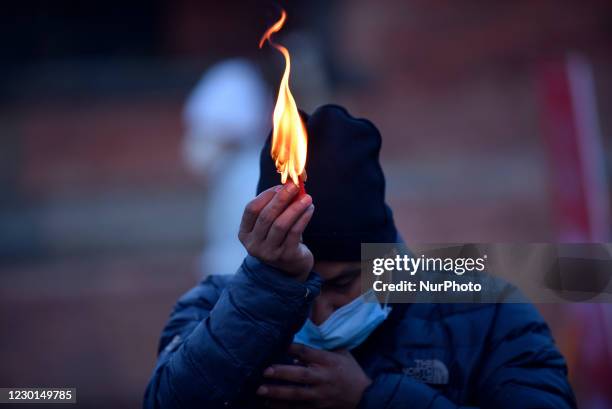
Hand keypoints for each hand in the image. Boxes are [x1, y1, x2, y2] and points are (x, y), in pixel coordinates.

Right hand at [239, 184, 314, 279]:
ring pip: (281, 224)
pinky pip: (295, 232)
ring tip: (307, 197)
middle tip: (294, 186)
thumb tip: (288, 187)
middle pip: (266, 216)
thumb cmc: (279, 239)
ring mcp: (269, 252)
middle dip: (281, 199)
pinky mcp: (286, 256)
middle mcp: (254, 244)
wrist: (290, 267)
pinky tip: (310, 209)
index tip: (280, 186)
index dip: (266, 195)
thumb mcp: (271, 225)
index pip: (251, 210)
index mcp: (245, 234)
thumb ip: (275, 207)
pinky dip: (303, 218)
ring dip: (295, 208)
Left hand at [257, 343, 371, 408]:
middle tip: (265, 371)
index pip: (309, 353)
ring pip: (297, 395)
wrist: (364, 396)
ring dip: (278, 392)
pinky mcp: (318, 408)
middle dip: (282, 373)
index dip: (294, 349)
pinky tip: (269, 404)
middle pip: (301, 375)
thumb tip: (298, 352)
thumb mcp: (341, 354)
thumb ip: (321, 351)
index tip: (280, 344)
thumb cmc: (350, 371)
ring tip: (261, 389)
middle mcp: (324, 378)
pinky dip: (284, 407)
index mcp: (329, 361)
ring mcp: (321, 395)